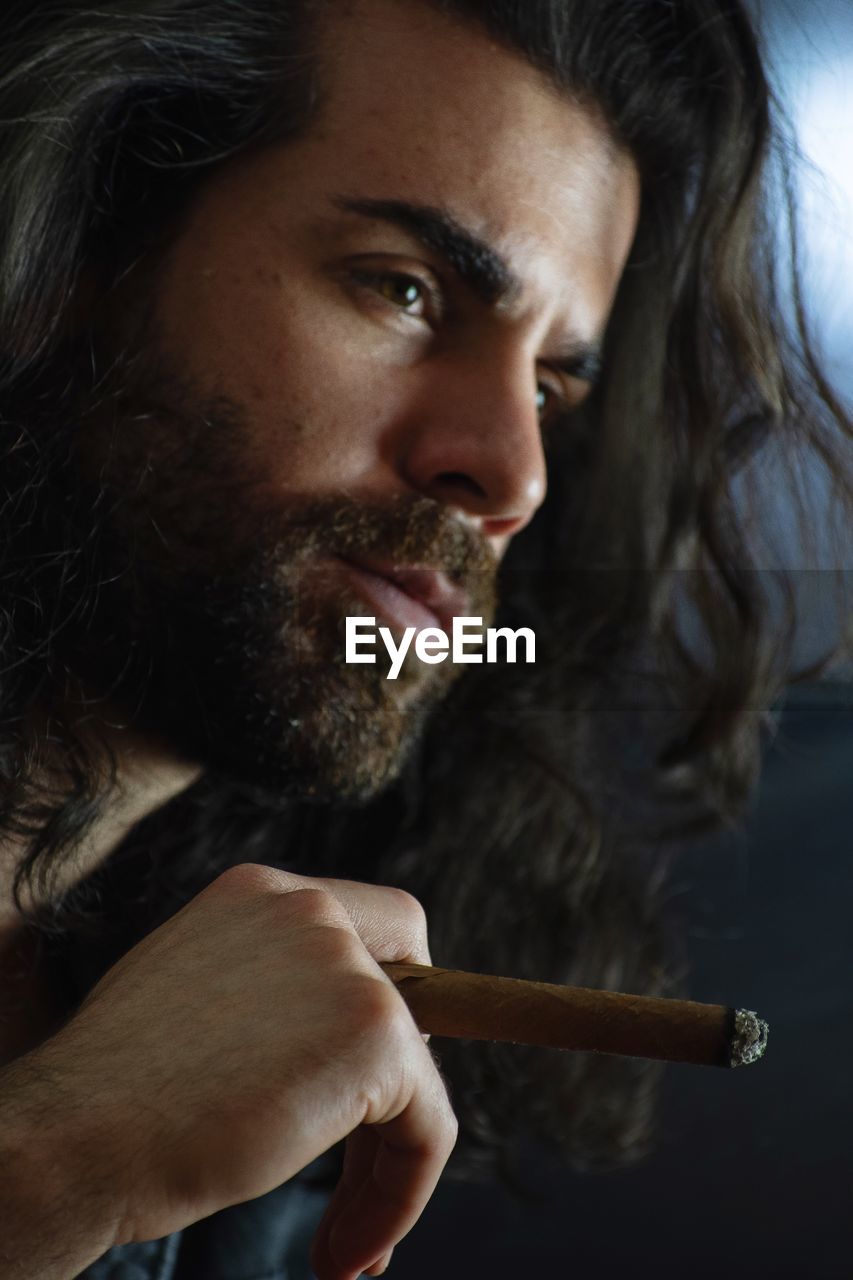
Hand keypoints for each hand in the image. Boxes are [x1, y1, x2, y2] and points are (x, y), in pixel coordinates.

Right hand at [33, 863, 456, 1279]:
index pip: (376, 924)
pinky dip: (400, 1197)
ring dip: (385, 1166)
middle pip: (409, 992)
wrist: (75, 1136)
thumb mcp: (194, 999)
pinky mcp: (374, 1031)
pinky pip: (427, 1126)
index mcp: (262, 895)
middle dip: (392, 1084)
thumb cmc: (112, 1091)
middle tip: (358, 1163)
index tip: (366, 1076)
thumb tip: (319, 1039)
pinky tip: (347, 1251)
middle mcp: (310, 911)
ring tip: (343, 1243)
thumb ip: (263, 992)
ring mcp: (346, 964)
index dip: (392, 992)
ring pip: (413, 1075)